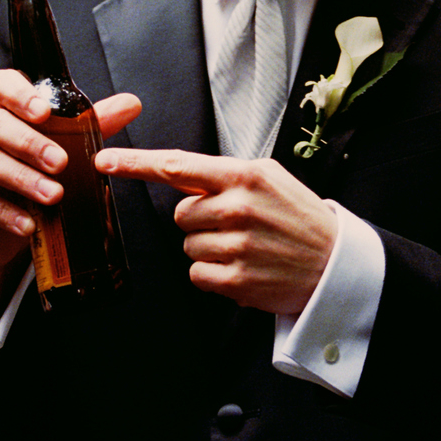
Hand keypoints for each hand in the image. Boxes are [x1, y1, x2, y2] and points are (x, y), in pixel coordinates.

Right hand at [0, 69, 142, 307]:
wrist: (9, 231)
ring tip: (54, 197)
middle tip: (61, 163)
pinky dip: (3, 212)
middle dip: (30, 143)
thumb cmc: (34, 179)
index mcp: (2, 114)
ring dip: (22, 179)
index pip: (0, 86)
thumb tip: (132, 103)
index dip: (19, 94)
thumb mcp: (66, 151)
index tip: (44, 111)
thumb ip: (92, 126)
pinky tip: (28, 224)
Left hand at [96, 147, 334, 314]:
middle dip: (200, 220)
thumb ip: (224, 174)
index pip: (178, 166)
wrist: (334, 263)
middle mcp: (238, 208)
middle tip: (236, 225)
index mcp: (243, 176)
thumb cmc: (298, 217)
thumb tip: (180, 172)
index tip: (106, 161)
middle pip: (180, 214)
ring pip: (188, 245)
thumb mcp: (269, 177)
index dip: (136, 164)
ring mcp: (237, 245)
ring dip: (208, 248)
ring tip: (245, 247)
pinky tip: (241, 267)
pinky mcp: (236, 279)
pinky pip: (197, 274)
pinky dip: (213, 274)